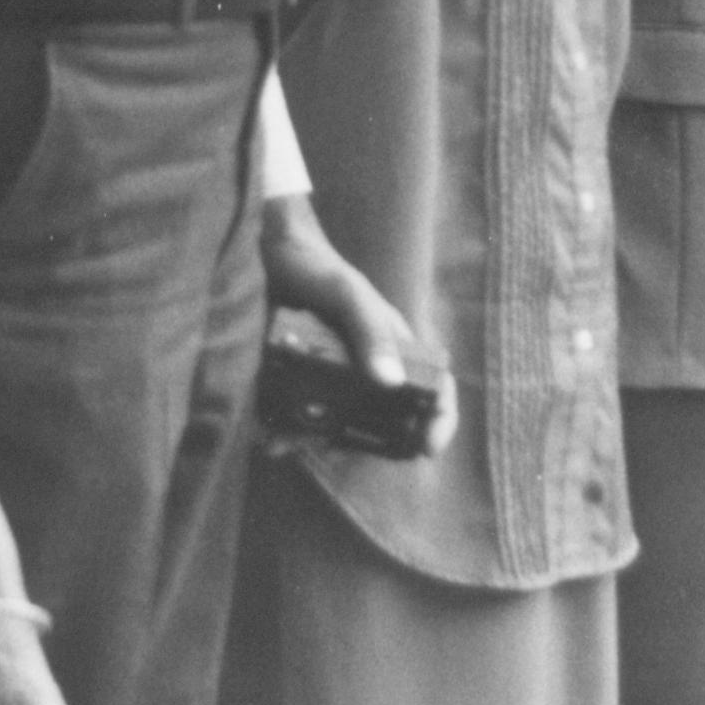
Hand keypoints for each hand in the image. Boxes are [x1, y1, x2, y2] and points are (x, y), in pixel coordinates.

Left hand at [257, 193, 457, 456]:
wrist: (271, 252)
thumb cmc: (319, 267)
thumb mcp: (348, 295)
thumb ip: (371, 332)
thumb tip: (392, 383)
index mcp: (394, 347)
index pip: (434, 386)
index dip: (440, 419)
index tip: (426, 449)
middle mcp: (370, 366)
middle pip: (385, 419)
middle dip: (363, 444)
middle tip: (333, 451)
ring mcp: (337, 374)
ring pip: (340, 422)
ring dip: (314, 440)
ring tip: (283, 444)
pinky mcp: (304, 377)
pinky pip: (305, 413)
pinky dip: (288, 428)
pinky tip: (265, 435)